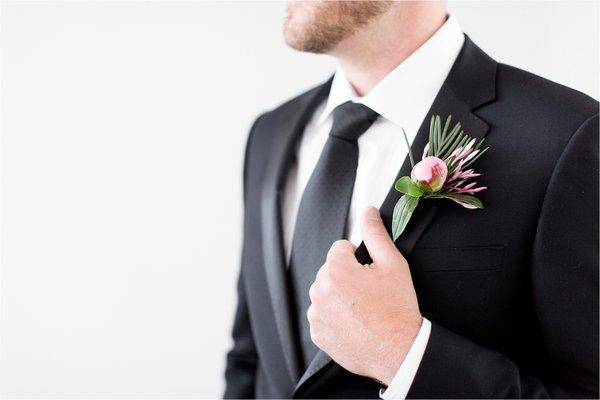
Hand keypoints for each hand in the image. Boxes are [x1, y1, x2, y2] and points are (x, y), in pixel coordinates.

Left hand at [307, 206, 422, 384]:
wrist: (399, 351)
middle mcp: (320, 290)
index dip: (359, 258)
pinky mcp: (317, 332)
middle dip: (348, 276)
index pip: (341, 248)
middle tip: (371, 293)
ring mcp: (316, 313)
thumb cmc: (397, 310)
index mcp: (336, 270)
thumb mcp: (393, 264)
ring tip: (364, 309)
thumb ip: (376, 233)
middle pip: (331, 269)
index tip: (371, 274)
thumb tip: (368, 213)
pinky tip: (355, 322)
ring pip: (326, 291)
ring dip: (341, 295)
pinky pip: (323, 314)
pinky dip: (336, 316)